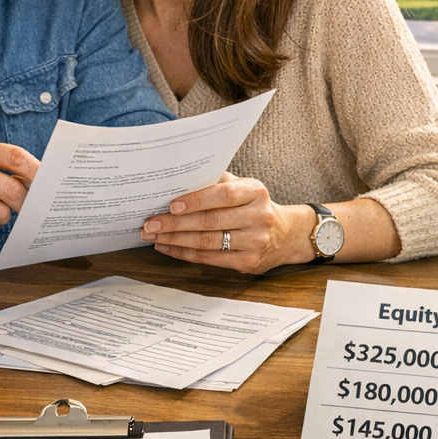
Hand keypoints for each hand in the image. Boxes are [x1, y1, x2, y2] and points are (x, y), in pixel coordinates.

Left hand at [140, 173, 316, 273]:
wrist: (287, 235)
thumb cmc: (255, 206)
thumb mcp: (245, 187)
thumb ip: (218, 181)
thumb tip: (181, 176)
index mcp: (256, 192)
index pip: (223, 195)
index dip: (195, 200)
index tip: (171, 205)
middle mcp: (258, 217)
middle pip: (210, 221)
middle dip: (175, 224)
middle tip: (150, 223)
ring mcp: (255, 242)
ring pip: (207, 242)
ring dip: (175, 240)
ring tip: (154, 236)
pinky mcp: (249, 262)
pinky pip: (210, 259)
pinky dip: (185, 253)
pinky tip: (168, 247)